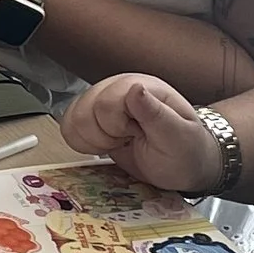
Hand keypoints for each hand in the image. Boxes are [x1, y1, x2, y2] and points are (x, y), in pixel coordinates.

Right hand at [62, 73, 223, 191]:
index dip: (116, 126)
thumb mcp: (178, 137)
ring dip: (94, 140)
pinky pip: (68, 127)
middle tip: (129, 139)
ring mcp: (103, 102)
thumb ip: (156, 113)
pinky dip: (82, 143)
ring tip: (120, 142)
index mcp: (141, 86)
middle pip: (84, 111)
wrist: (184, 166)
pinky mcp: (92, 118)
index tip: (136, 134)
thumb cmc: (185, 152)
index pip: (105, 102)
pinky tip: (105, 145)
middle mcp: (119, 89)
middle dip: (105, 135)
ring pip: (73, 119)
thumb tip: (135, 88)